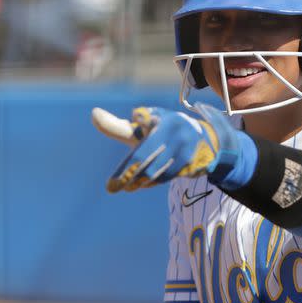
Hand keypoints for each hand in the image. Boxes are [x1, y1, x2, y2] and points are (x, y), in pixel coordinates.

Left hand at [92, 103, 238, 192]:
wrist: (207, 139)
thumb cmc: (165, 129)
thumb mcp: (145, 125)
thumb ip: (120, 126)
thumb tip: (94, 115)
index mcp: (163, 120)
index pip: (141, 138)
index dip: (127, 161)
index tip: (111, 180)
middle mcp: (176, 134)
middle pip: (146, 159)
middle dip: (128, 175)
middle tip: (112, 187)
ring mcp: (185, 150)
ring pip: (156, 171)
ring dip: (138, 181)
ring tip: (126, 187)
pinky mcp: (191, 163)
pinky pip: (167, 176)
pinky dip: (152, 182)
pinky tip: (141, 185)